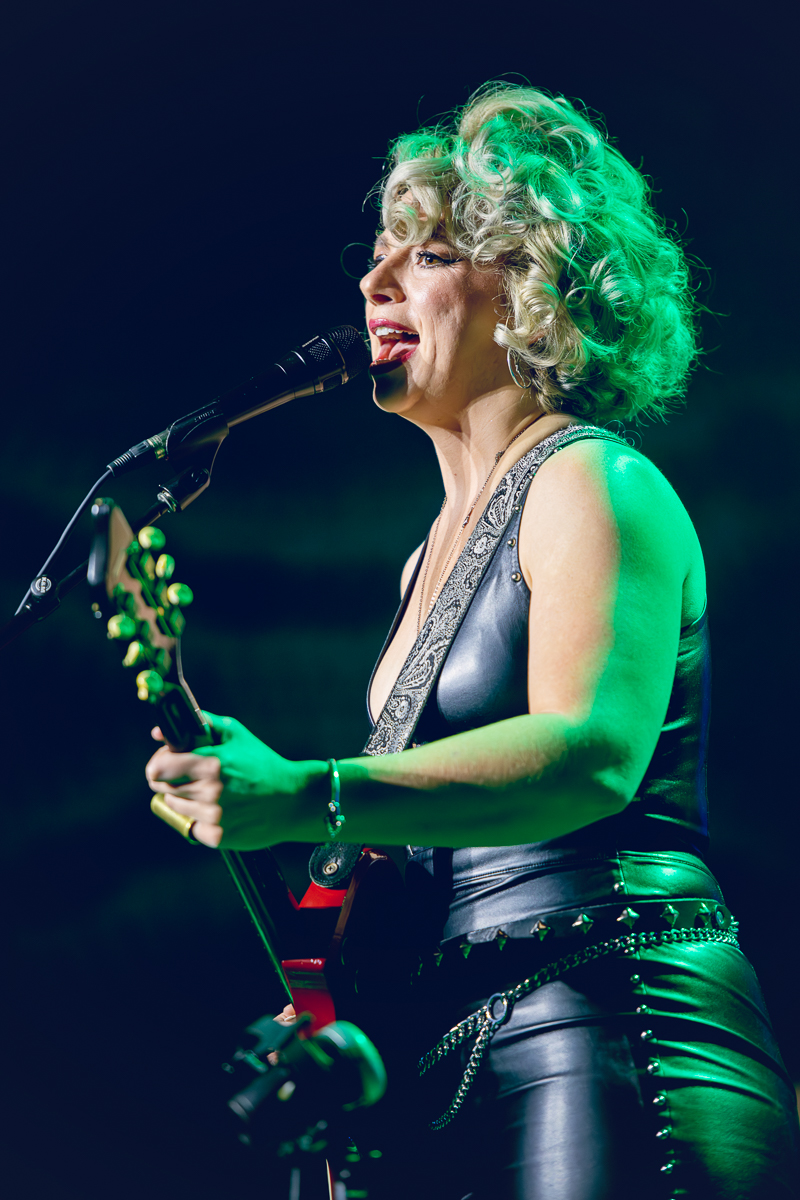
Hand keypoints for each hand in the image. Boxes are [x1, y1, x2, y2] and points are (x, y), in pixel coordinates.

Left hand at [145, 713, 311, 848]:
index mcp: (212, 763)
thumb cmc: (262, 763)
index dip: (159, 762)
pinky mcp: (216, 836)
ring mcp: (213, 816)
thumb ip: (198, 725)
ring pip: (174, 805)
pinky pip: (190, 825)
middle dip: (172, 779)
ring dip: (185, 798)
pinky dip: (199, 818)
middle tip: (193, 775)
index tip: (168, 761)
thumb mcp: (234, 734)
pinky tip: (220, 809)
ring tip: (211, 792)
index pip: (158, 767)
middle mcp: (210, 791)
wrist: (293, 800)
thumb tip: (157, 733)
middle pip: (163, 787)